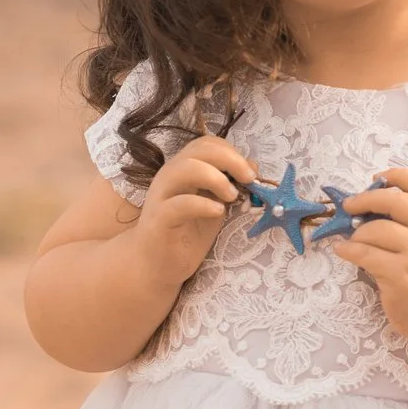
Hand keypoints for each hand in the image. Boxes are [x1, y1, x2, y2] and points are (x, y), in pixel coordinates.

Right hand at [131, 135, 253, 286]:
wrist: (155, 264)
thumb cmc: (186, 233)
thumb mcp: (214, 206)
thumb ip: (229, 186)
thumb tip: (252, 168)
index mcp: (183, 169)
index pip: (207, 144)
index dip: (232, 152)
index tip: (250, 173)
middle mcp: (170, 176)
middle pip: (199, 150)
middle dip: (230, 159)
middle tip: (249, 179)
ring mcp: (162, 196)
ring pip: (185, 169)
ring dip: (215, 178)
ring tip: (232, 196)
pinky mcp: (159, 219)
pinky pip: (179, 204)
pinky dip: (203, 204)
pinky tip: (218, 212)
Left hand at [329, 166, 407, 343]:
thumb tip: (375, 201)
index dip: (398, 175)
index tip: (379, 177)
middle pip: (395, 200)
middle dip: (366, 198)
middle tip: (349, 205)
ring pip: (375, 229)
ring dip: (357, 233)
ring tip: (352, 241)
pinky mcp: (400, 275)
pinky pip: (364, 254)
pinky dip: (348, 251)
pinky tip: (343, 252)